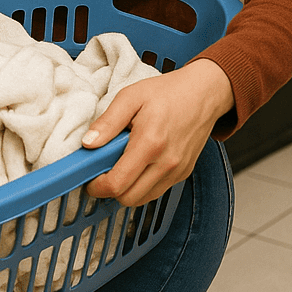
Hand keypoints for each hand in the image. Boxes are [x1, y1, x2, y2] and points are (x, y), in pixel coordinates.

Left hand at [81, 58, 233, 206]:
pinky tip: (136, 164)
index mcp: (150, 143)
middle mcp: (166, 163)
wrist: (202, 94)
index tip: (88, 178)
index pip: (118, 183)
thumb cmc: (166, 93)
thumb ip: (108, 122)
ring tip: (118, 165)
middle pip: (129, 198)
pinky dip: (141, 185)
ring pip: (143, 199)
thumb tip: (88, 143)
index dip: (97, 186)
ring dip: (126, 189)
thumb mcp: (130, 97)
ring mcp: (177, 171)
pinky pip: (156, 191)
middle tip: (101, 171)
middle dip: (110, 190)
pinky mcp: (183, 173)